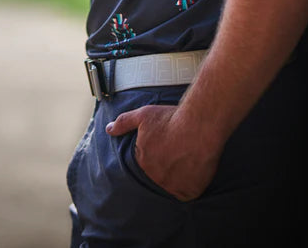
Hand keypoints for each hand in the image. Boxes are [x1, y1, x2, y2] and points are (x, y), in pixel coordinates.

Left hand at [106, 104, 221, 200]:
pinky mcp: (189, 191)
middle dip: (166, 165)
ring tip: (186, 158)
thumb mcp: (144, 115)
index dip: (157, 153)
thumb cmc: (171, 119)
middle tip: (177, 151)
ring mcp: (173, 186)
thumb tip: (109, 129)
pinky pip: (188, 192)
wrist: (198, 125)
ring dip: (178, 176)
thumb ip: (124, 122)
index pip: (146, 164)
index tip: (166, 145)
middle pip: (159, 175)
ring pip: (173, 185)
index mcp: (143, 162)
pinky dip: (190, 184)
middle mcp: (155, 178)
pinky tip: (194, 170)